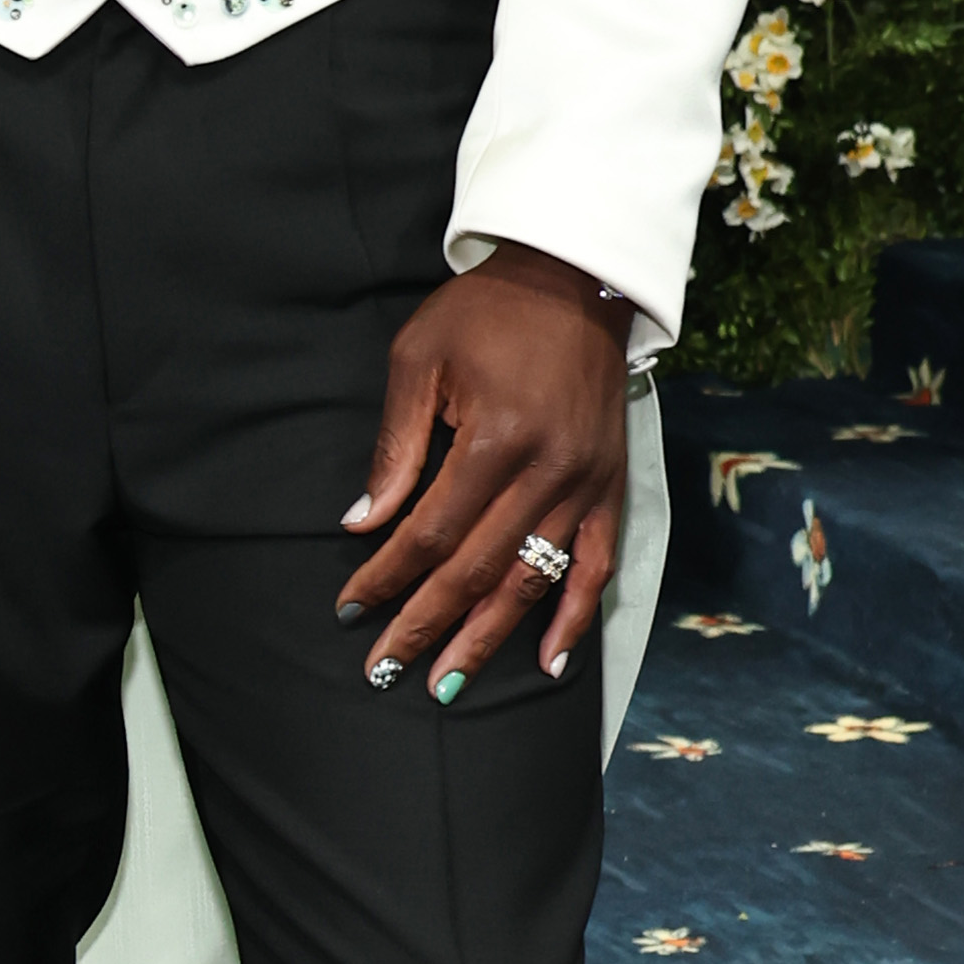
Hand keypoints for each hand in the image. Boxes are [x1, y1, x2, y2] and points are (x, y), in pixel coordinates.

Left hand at [335, 242, 628, 695]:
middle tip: (384, 673)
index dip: (387, 576)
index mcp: (495, 438)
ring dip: (488, 639)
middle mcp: (548, 472)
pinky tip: (549, 662)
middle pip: (476, 570)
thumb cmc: (486, 312)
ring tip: (447, 684)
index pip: (429, 532)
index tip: (350, 608)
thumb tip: (362, 523)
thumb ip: (395, 447)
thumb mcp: (419, 358)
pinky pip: (598, 567)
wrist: (575, 278)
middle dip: (426, 627)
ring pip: (533, 580)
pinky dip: (575, 618)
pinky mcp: (612, 487)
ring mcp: (587, 485)